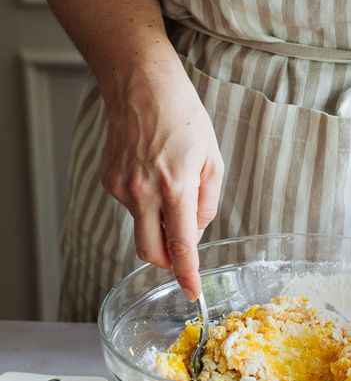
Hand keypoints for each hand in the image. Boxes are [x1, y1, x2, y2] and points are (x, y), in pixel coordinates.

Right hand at [100, 60, 223, 299]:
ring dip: (159, 223)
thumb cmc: (183, 117)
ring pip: (141, 228)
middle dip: (168, 261)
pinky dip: (146, 203)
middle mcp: (144, 192)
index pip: (181, 245)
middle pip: (151, 252)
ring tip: (171, 184)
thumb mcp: (213, 159)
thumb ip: (207, 202)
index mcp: (175, 186)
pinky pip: (131, 207)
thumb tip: (195, 232)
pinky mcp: (109, 181)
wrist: (141, 87)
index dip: (186, 274)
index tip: (192, 293)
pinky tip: (153, 173)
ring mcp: (122, 187)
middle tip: (183, 252)